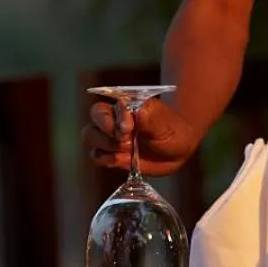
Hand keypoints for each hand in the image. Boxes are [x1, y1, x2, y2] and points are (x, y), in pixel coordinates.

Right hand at [83, 97, 198, 176]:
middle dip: (106, 135)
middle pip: (92, 122)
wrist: (177, 151)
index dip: (109, 119)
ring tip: (128, 150)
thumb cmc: (171, 130)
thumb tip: (128, 109)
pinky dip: (109, 160)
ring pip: (90, 138)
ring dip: (107, 147)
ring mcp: (110, 138)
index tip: (127, 129)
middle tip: (126, 141)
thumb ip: (146, 116)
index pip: (103, 109)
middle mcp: (112, 120)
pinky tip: (126, 160)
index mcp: (123, 106)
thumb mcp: (164, 123)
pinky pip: (98, 157)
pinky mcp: (111, 155)